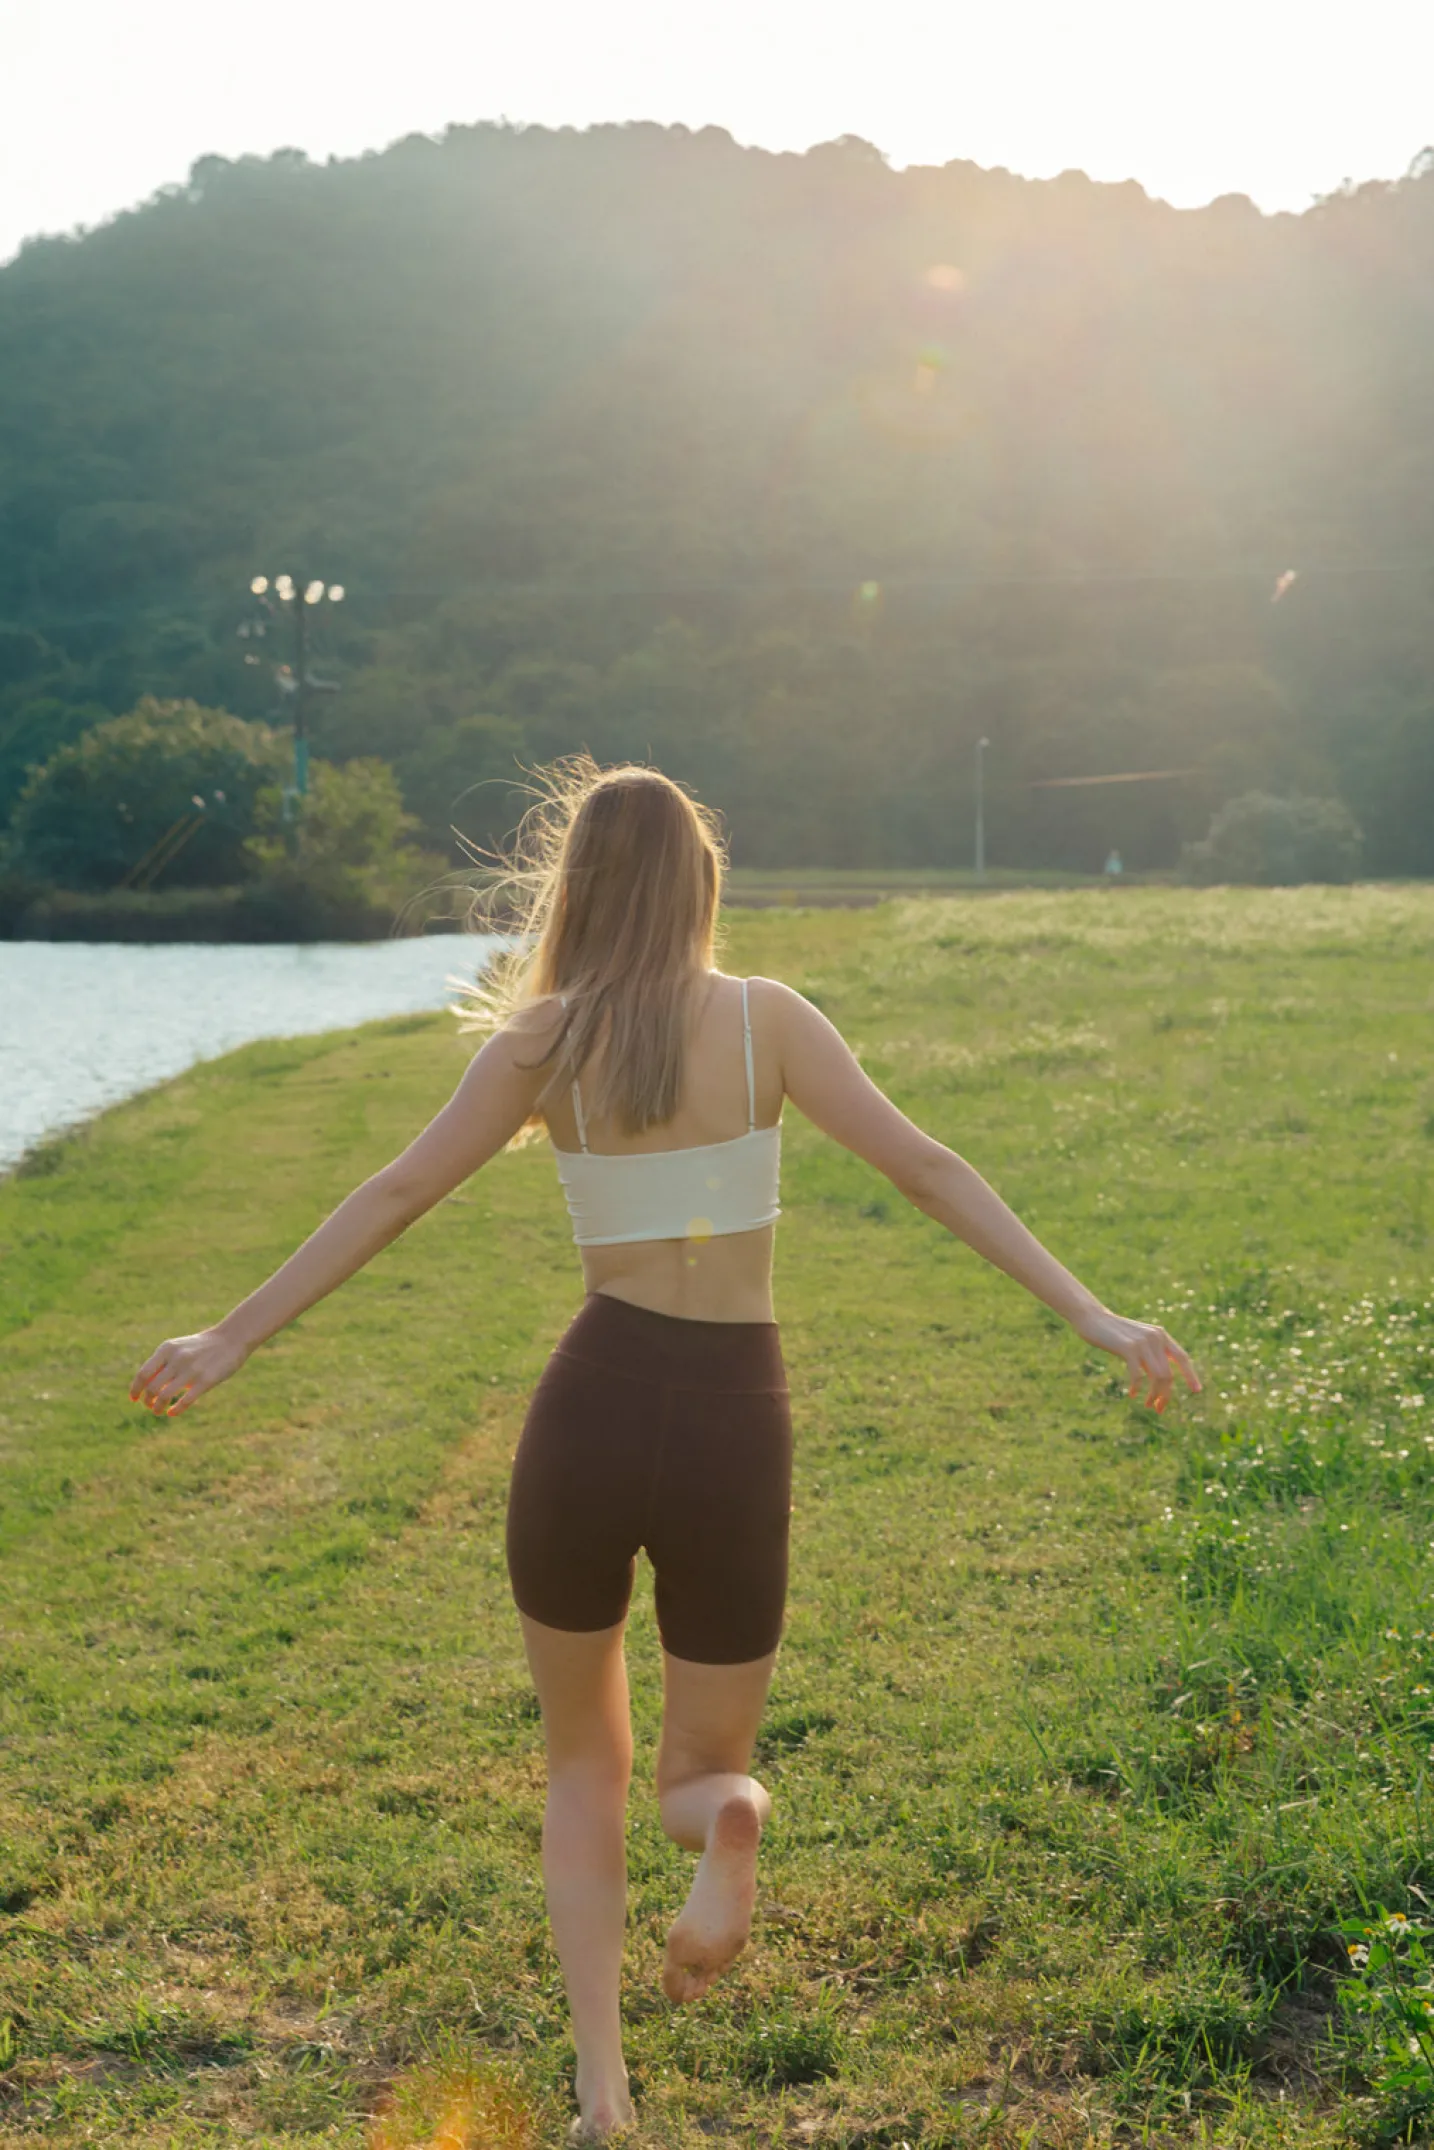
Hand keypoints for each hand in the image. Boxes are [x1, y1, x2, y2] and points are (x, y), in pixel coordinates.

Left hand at [129, 1327, 247, 1416]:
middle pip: (152, 1387)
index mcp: (167, 1349)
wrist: (230, 1339)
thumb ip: (162, 1364)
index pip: (143, 1374)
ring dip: (158, 1407)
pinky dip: (176, 1410)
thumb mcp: (178, 1348)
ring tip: (158, 1411)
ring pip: (165, 1396)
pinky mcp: (206, 1381)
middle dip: (147, 1401)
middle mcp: (177, 1359)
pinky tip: (172, 1413)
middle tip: (149, 1406)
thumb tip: (145, 1387)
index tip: (134, 1399)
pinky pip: (186, 1401)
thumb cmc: (200, 1347)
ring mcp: (191, 1370)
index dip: (135, 1389)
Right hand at [1075, 1307, 1200, 1413]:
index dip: (1190, 1375)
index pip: (1182, 1357)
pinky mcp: (1128, 1348)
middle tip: (1158, 1409)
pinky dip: (1137, 1388)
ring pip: (1157, 1377)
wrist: (1093, 1318)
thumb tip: (1162, 1376)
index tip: (1196, 1391)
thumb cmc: (1114, 1332)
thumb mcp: (1138, 1340)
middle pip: (1168, 1374)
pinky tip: (1131, 1394)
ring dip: (1154, 1396)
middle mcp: (1156, 1338)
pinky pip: (1138, 1375)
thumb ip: (1151, 1352)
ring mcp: (1143, 1343)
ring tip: (1149, 1405)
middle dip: (1166, 1395)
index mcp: (1161, 1335)